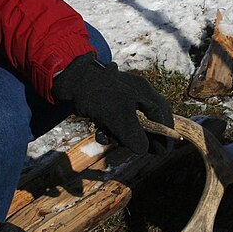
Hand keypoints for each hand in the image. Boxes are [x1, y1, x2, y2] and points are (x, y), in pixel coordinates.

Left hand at [52, 54, 174, 154]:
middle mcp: (136, 93)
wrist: (67, 79)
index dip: (165, 134)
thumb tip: (144, 150)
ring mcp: (122, 98)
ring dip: (121, 136)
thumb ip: (133, 135)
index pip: (163, 115)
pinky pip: (116, 122)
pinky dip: (110, 130)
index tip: (162, 152)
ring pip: (130, 124)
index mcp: (143, 92)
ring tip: (109, 137)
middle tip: (140, 150)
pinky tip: (101, 133)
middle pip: (148, 121)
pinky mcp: (109, 103)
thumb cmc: (95, 93)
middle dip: (141, 138)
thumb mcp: (117, 117)